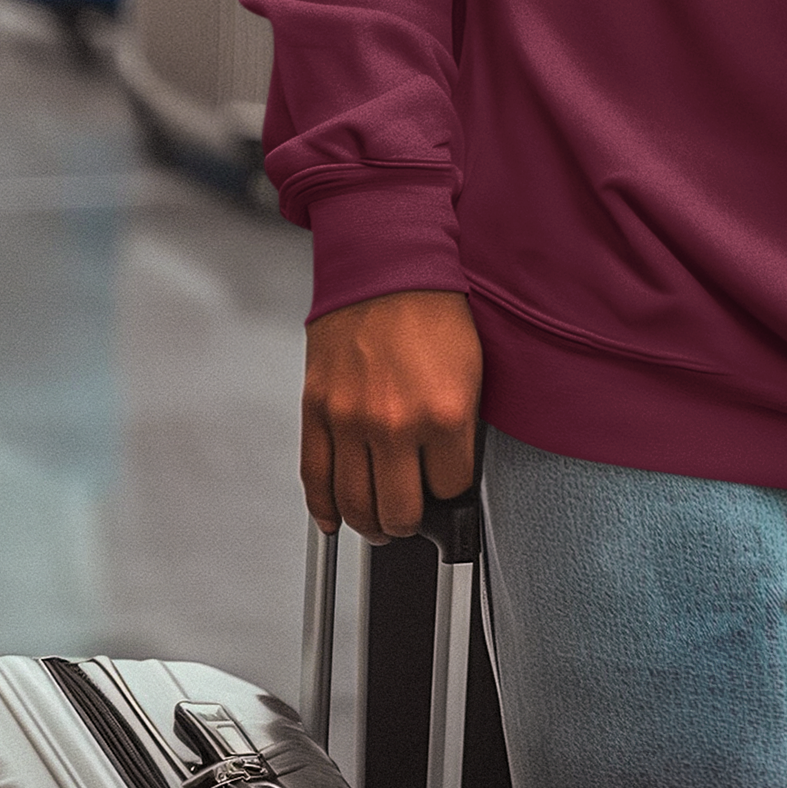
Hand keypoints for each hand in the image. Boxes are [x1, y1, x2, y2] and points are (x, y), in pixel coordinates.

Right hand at [302, 289, 482, 541]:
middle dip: (409, 522)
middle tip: (412, 516)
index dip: (450, 494)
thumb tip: (450, 478)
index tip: (446, 488)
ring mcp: (350, 420)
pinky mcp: (317, 410)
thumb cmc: (432, 310)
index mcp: (444, 414)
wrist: (385, 263)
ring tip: (379, 520)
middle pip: (399, 514)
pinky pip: (315, 479)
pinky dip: (325, 510)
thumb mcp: (472, 371)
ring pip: (355, 507)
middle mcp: (395, 424)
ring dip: (369, 524)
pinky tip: (336, 519)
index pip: (451, 491)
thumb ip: (461, 431)